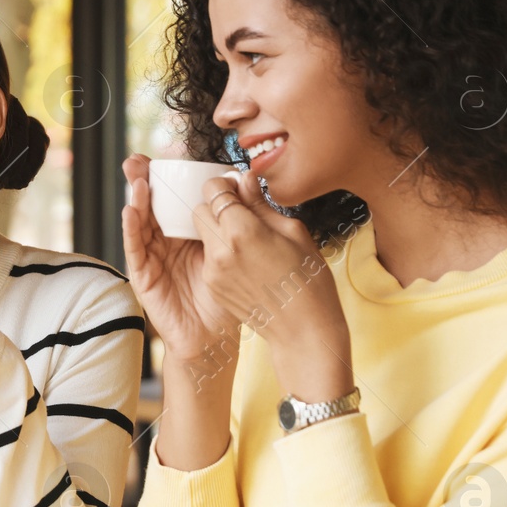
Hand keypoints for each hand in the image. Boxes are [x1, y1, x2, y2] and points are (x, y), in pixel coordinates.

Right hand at [121, 154, 242, 360]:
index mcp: (187, 234)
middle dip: (142, 181)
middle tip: (137, 159)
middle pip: (150, 206)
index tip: (165, 156)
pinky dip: (131, 230)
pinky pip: (135, 250)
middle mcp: (166, 243)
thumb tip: (244, 176)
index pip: (173, 200)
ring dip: (136, 200)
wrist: (217, 337)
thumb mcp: (234, 248)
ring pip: (140, 224)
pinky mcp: (144, 277)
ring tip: (137, 180)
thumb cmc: (228, 296)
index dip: (166, 178)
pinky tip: (130, 211)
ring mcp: (153, 259)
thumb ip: (235, 215)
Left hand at [188, 168, 353, 398]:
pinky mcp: (212, 286)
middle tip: (238, 212)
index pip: (213, 190)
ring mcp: (212, 271)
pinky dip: (218, 251)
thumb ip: (260, 204)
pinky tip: (244, 260)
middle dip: (215, 206)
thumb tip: (245, 179)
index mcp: (242, 230)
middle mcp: (220, 249)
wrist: (303, 327)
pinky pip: (207, 256)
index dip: (224, 185)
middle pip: (199, 210)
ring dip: (215, 229)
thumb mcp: (292, 231)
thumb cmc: (308, 277)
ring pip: (200, 233)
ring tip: (244, 237)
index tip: (236, 189)